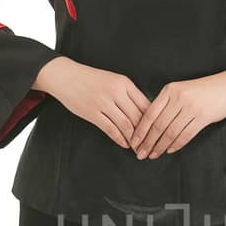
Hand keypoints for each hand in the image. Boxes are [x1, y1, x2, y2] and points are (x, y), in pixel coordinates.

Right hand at [32, 57, 149, 147]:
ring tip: (139, 148)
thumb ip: (129, 94)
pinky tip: (125, 144)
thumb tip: (146, 112)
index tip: (159, 131)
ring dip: (134, 139)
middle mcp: (116, 92)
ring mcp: (103, 103)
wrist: (66, 76)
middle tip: (152, 145)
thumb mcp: (114, 80)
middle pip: (137, 117)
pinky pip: (110, 129)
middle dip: (146, 134)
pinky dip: (119, 138)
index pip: (145, 104)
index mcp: (124, 83)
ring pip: (125, 125)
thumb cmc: (92, 79)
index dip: (154, 120)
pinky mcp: (92, 113)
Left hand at [129, 71, 225, 159]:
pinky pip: (186, 134)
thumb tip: (151, 124)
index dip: (140, 130)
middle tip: (140, 154)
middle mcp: (178, 98)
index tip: (134, 142)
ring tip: (153, 155)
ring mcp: (191, 107)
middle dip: (147, 142)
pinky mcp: (203, 117)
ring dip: (160, 146)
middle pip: (158, 125)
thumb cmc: (204, 90)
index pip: (150, 113)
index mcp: (169, 90)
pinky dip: (176, 144)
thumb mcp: (182, 90)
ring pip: (170, 132)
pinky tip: (169, 150)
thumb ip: (167, 103)